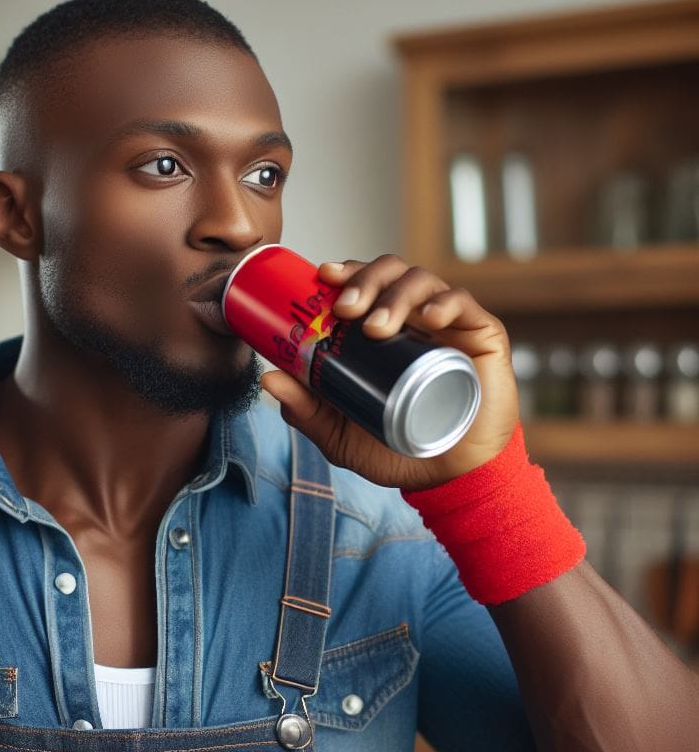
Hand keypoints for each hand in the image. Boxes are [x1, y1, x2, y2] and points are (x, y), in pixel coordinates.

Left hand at [261, 254, 518, 489]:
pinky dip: (444, 304)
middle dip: (365, 280)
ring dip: (396, 295)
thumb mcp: (339, 435)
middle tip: (345, 308)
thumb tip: (268, 377)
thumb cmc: (395, 450)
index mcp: (382, 330)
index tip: (323, 275)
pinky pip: (464, 304)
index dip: (346, 272)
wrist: (448, 480)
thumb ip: (305, 409)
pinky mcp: (482, 336)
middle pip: (390, 272)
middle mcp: (414, 318)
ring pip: (423, 282)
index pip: (364, 283)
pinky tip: (429, 318)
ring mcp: (449, 325)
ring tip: (377, 327)